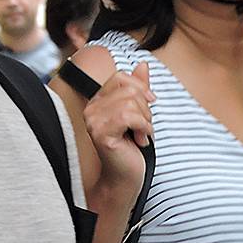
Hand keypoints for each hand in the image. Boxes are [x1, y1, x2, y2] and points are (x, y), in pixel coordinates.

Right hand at [83, 61, 153, 199]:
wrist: (125, 177)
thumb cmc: (131, 148)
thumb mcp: (138, 113)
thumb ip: (138, 88)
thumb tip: (143, 64)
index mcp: (98, 101)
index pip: (120, 77)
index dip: (140, 87)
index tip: (151, 102)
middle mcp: (91, 109)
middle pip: (129, 90)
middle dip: (145, 108)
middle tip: (144, 128)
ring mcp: (94, 121)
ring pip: (131, 103)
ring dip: (145, 121)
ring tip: (141, 135)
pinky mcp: (101, 134)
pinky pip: (130, 117)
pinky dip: (144, 128)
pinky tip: (140, 140)